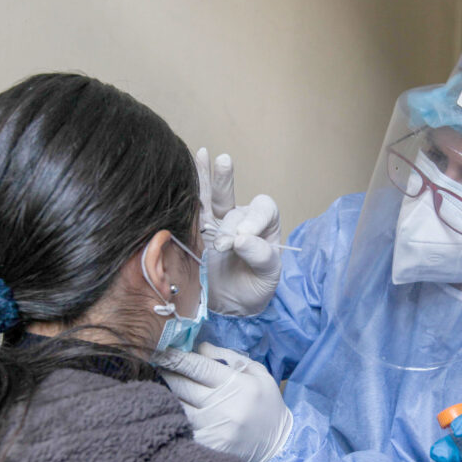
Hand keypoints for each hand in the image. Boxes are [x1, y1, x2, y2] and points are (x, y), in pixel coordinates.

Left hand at [155, 342, 291, 461]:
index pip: (198, 367)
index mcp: (237, 385)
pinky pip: (180, 429)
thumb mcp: (258, 374)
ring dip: (164, 395)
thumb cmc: (267, 405)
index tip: (159, 349)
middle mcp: (224, 407)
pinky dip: (172, 418)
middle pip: (182, 386)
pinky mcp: (208, 448)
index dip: (175, 357)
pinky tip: (167, 411)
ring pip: (176, 407)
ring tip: (160, 385)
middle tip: (156, 363)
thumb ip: (229, 356)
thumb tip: (199, 347)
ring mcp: (214, 430)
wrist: (279, 447)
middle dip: (166, 372)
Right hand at [197, 147, 281, 315]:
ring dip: (211, 178)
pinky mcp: (198, 230)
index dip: (255, 219)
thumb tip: (241, 239)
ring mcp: (218, 223)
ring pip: (214, 197)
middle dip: (231, 213)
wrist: (230, 307)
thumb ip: (261, 256)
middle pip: (237, 203)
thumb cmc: (254, 289)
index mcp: (266, 227)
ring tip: (205, 155)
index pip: (264, 211)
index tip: (243, 241)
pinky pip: (195, 205)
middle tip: (226, 241)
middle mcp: (242, 220)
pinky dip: (193, 183)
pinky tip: (195, 156)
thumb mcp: (268, 277)